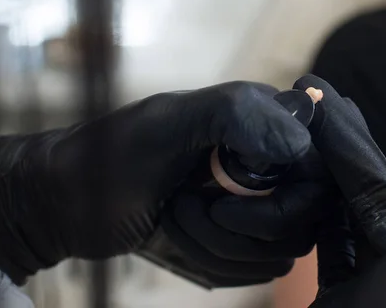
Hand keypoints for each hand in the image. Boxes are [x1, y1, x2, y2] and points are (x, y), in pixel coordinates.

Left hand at [0, 81, 327, 286]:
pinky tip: (177, 234)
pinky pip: (256, 271)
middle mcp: (270, 164)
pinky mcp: (240, 240)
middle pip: (303, 221)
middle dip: (240, 230)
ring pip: (279, 253)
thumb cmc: (112, 156)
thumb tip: (302, 145)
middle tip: (185, 207)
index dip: (282, 202)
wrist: (67, 201)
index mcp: (263, 123)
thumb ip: (237, 115)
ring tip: (174, 215)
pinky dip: (212, 262)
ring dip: (218, 247)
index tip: (223, 203)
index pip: (318, 173)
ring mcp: (256, 205)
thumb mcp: (168, 123)